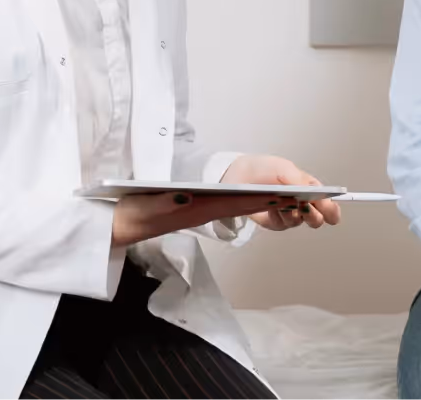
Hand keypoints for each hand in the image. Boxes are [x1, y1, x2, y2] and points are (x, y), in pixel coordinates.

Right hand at [111, 191, 280, 246]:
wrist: (123, 224)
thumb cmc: (134, 212)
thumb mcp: (146, 206)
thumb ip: (165, 202)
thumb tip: (186, 197)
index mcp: (195, 209)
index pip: (233, 204)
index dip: (258, 200)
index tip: (282, 196)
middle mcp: (203, 212)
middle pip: (242, 206)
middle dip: (269, 204)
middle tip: (297, 198)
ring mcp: (202, 213)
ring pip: (238, 207)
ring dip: (261, 203)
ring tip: (288, 196)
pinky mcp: (198, 211)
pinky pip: (227, 207)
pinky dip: (245, 202)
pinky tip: (257, 196)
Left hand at [220, 154, 341, 230]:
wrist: (239, 177)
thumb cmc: (263, 169)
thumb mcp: (283, 169)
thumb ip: (299, 181)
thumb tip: (311, 194)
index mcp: (309, 187)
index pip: (327, 202)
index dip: (331, 209)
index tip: (330, 213)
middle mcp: (302, 202)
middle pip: (317, 218)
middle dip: (312, 215)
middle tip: (303, 206)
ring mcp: (289, 213)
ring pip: (299, 222)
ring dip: (291, 213)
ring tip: (281, 203)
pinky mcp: (275, 222)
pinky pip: (282, 225)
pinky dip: (278, 217)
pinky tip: (271, 208)